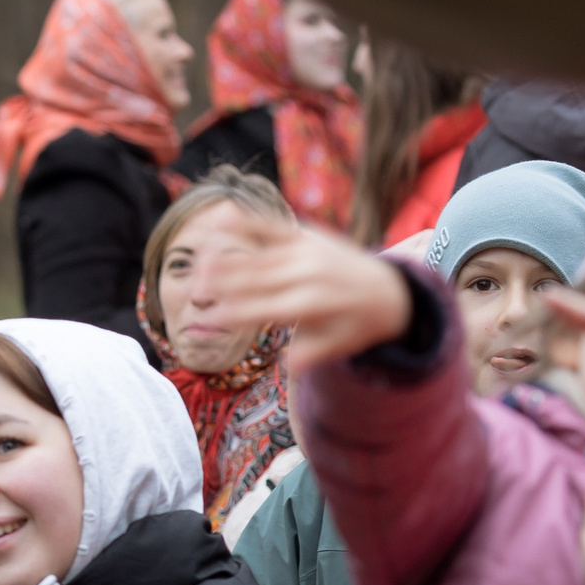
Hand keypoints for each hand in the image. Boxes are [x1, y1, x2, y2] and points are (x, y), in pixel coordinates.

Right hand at [191, 216, 411, 369]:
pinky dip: (248, 220)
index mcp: (312, 304)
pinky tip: (221, 217)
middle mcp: (308, 273)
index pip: (264, 309)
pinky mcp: (308, 234)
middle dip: (222, 284)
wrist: (392, 290)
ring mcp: (307, 250)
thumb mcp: (338, 347)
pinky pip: (273, 226)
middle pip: (255, 280)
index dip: (234, 313)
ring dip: (226, 257)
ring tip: (198, 262)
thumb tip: (286, 367)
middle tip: (193, 289)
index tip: (209, 317)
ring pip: (258, 255)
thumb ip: (310, 355)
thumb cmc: (357, 325)